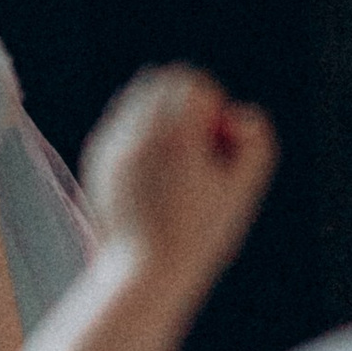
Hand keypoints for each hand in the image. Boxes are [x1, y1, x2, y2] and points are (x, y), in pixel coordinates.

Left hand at [84, 68, 278, 287]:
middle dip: (185, 102)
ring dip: (161, 113)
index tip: (214, 145)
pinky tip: (152, 171)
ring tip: (174, 158)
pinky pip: (120, 121)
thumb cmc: (200, 234)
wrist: (143, 271)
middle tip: (196, 147)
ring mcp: (112, 143)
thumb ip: (256, 141)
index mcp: (175, 137)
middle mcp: (138, 133)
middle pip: (163, 79)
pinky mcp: (96, 157)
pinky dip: (139, 132)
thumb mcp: (243, 189)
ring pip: (137, 95)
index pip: (193, 82)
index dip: (213, 108)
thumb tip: (237, 114)